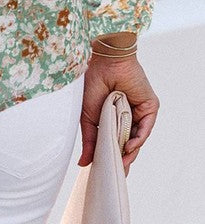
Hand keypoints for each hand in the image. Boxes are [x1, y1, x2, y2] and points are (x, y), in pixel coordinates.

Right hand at [77, 54, 159, 176]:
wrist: (104, 62)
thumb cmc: (92, 83)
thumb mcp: (88, 117)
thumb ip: (90, 140)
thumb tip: (84, 163)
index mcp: (112, 117)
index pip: (115, 141)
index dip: (112, 156)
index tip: (107, 170)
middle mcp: (128, 115)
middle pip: (128, 142)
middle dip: (123, 157)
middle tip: (117, 172)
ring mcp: (139, 111)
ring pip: (138, 137)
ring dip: (130, 151)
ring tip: (122, 163)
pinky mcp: (149, 106)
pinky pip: (145, 127)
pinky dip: (138, 138)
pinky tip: (130, 147)